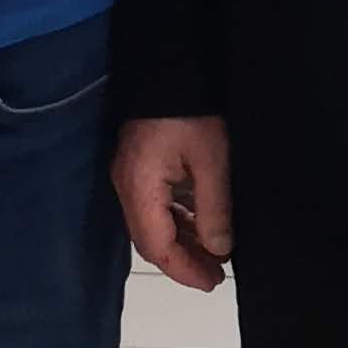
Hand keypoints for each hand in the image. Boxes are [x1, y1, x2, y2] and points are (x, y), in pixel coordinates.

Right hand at [114, 115, 234, 289]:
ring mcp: (131, 175)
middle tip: (216, 275)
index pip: (156, 246)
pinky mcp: (140, 165)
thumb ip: (214, 207)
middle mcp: (127, 186)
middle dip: (183, 260)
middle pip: (150, 239)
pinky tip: (200, 224)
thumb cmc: (190, 110)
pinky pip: (156, 204)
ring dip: (182, 241)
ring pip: (153, 223)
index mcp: (140, 187)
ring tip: (214, 254)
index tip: (212, 283)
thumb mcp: (211, 159)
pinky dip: (178, 220)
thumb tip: (220, 249)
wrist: (167, 64)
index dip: (184, 270)